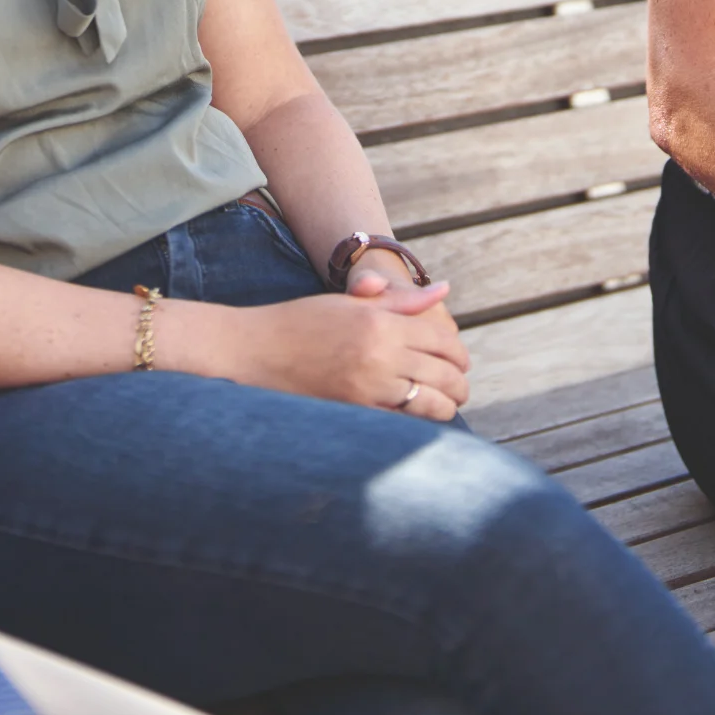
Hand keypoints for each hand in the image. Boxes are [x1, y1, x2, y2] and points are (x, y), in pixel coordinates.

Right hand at [206, 277, 470, 419]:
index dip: (458, 351)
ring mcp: (367, 388)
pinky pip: (404, 424)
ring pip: (431, 404)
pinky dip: (418, 422)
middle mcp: (378, 355)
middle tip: (459, 386)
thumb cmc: (302, 321)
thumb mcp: (350, 303)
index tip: (459, 360)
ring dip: (446, 406)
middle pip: (444, 372)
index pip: (442, 338)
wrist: (255, 352)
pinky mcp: (355, 414)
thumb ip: (402, 300)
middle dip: (459, 382)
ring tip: (446, 404)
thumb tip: (444, 290)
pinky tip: (417, 418)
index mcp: (379, 322)